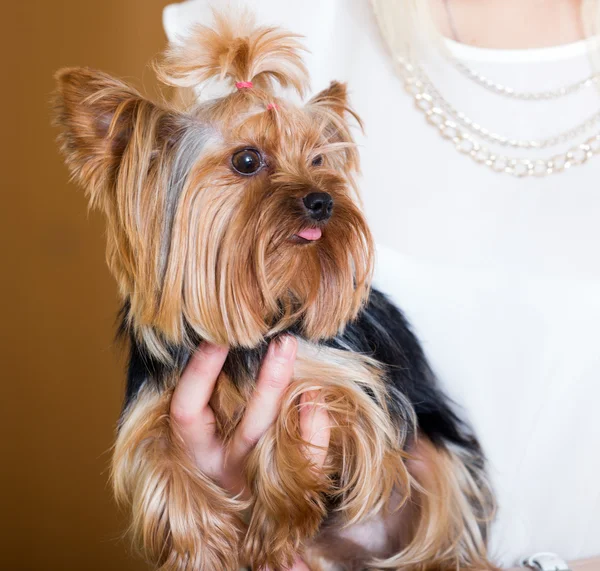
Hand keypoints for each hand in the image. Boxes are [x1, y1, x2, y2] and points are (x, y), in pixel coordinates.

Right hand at [170, 336, 330, 569]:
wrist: (241, 518)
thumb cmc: (214, 443)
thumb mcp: (198, 422)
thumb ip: (204, 388)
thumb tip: (223, 346)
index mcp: (193, 448)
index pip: (187, 408)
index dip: (199, 372)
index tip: (217, 336)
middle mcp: (223, 466)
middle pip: (247, 427)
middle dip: (267, 382)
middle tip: (283, 342)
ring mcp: (255, 480)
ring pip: (275, 442)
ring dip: (291, 398)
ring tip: (303, 362)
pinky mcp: (283, 488)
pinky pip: (305, 463)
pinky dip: (315, 429)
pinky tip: (317, 397)